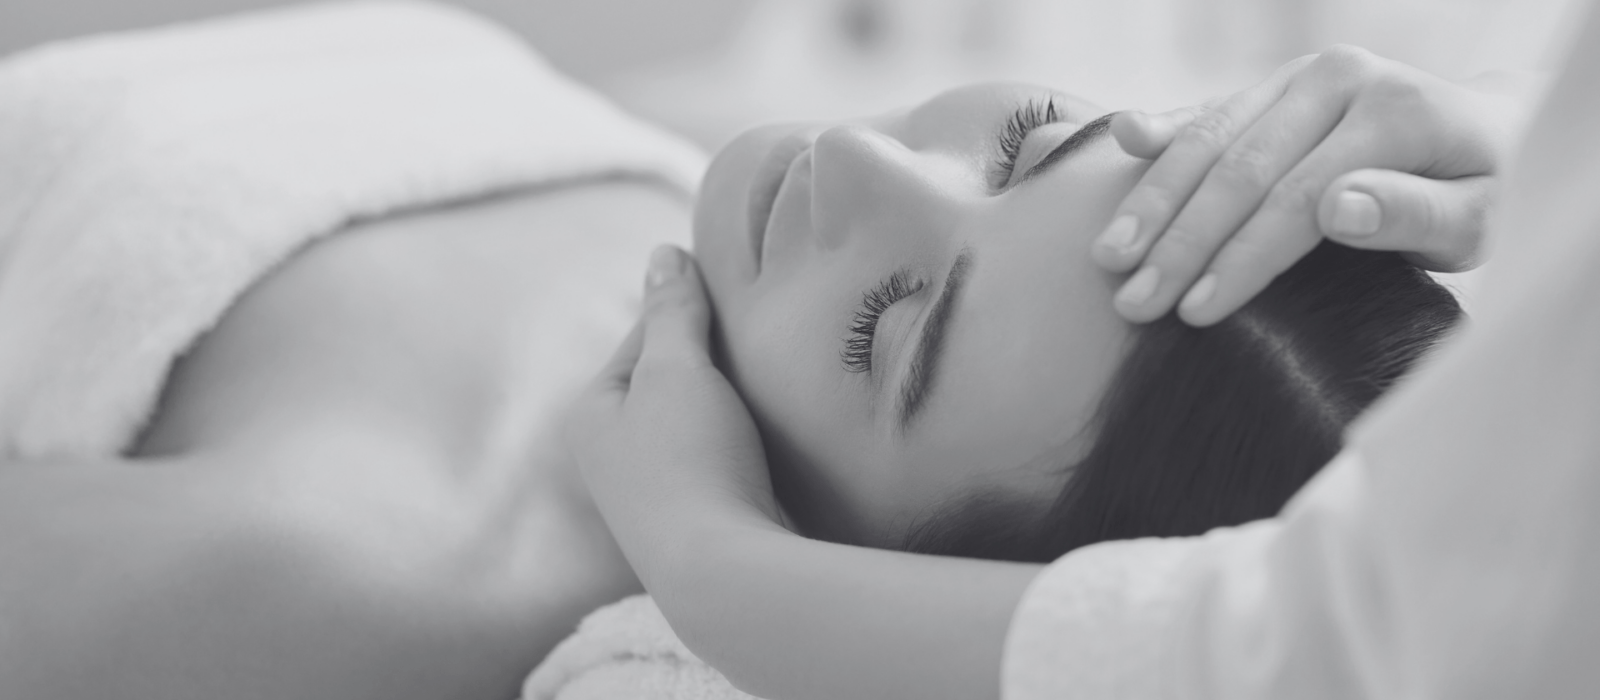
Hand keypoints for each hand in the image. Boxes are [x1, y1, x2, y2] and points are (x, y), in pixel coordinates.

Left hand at [565, 245, 780, 582]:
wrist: (726, 573)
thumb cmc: (691, 462)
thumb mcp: (675, 370)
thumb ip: (673, 310)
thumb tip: (664, 253)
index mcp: (592, 413)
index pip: (645, 334)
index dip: (694, 310)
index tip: (742, 291)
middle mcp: (614, 455)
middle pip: (674, 378)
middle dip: (716, 357)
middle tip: (767, 330)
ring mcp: (656, 492)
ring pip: (704, 419)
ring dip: (738, 400)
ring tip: (779, 377)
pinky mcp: (701, 518)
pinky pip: (727, 456)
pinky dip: (751, 438)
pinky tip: (782, 431)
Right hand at [1094, 46, 1524, 325]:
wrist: (1487, 136)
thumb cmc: (1484, 193)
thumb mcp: (1480, 218)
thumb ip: (1416, 213)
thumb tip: (1338, 208)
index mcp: (1392, 109)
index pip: (1297, 196)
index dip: (1242, 259)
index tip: (1196, 313)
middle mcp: (1337, 78)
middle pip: (1240, 168)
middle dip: (1178, 241)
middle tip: (1132, 301)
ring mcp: (1298, 77)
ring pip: (1210, 138)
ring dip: (1154, 200)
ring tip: (1110, 255)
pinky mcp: (1272, 86)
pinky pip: (1209, 110)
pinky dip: (1162, 129)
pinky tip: (1123, 138)